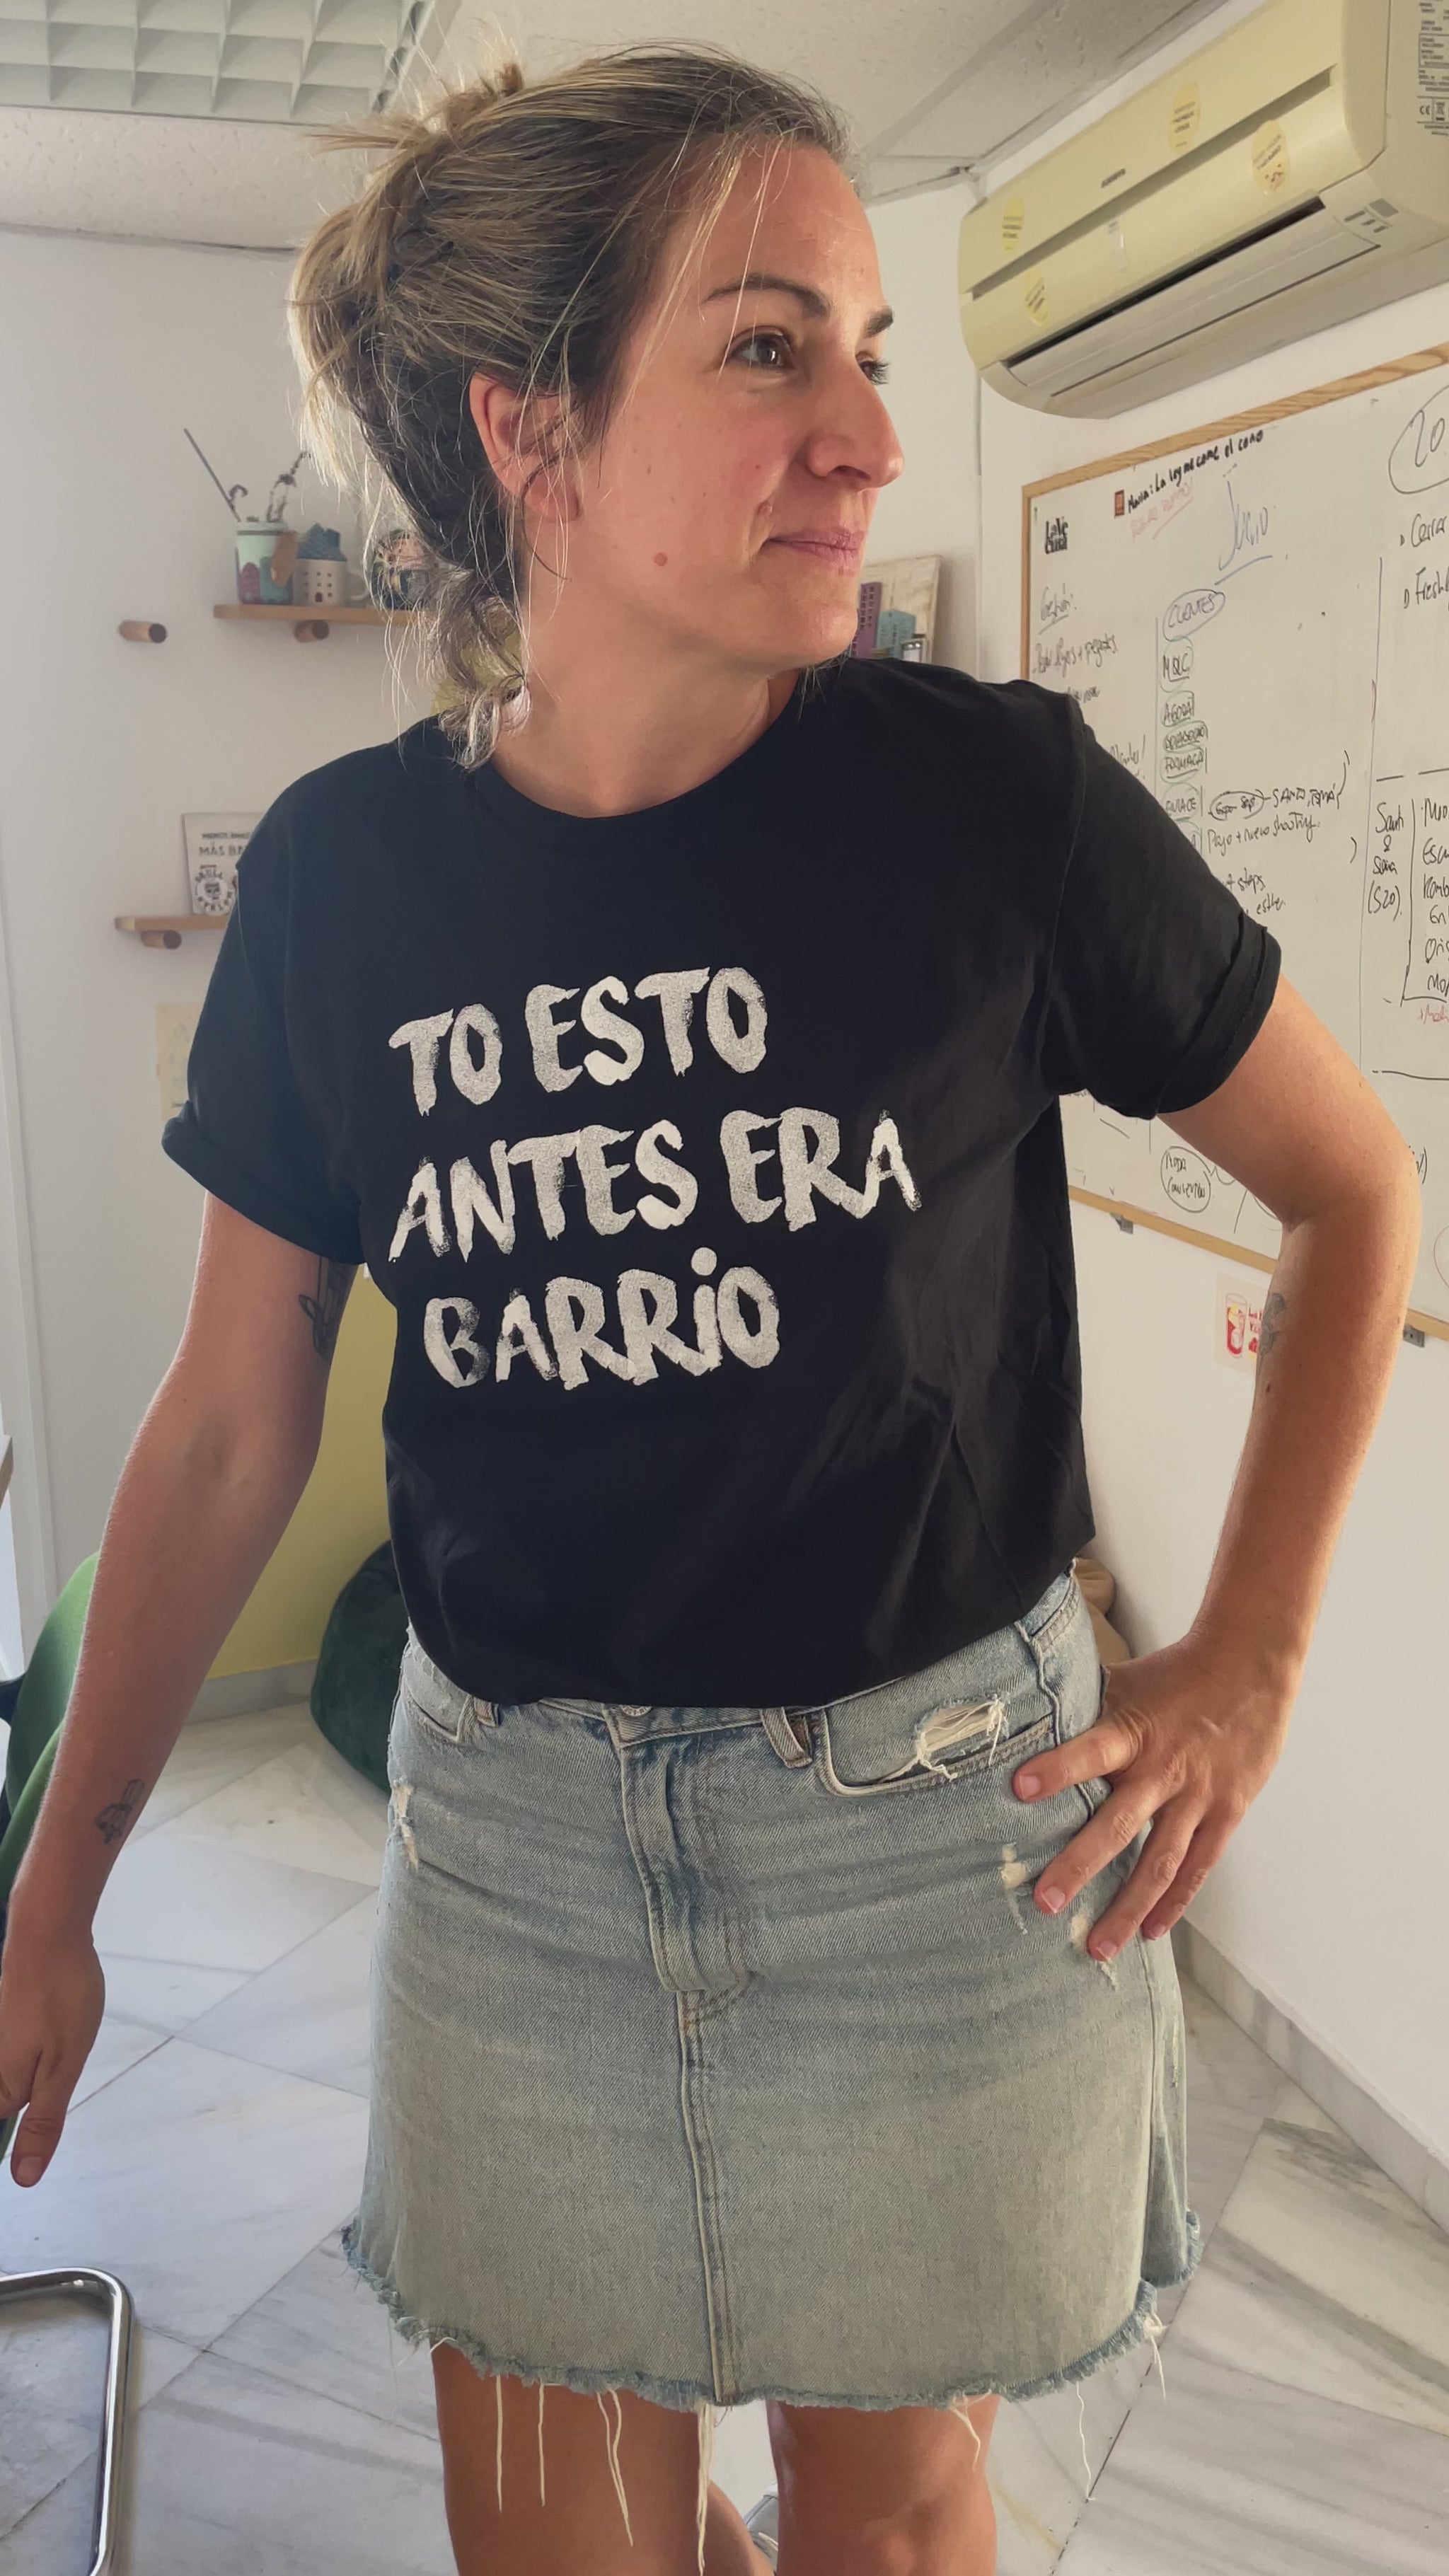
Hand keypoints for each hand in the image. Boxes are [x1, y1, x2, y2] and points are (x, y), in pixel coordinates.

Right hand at [0, 1914, 106, 2185]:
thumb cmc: (61, 1999)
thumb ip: (44, 2122)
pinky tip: (46, 2043)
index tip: (33, 2141)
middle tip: (51, 2066)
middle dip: (21, 2118)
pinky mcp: (3, 2025)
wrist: (47, 1933)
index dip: (10, 2149)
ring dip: (26, 2095)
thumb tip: (23, 2180)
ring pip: (6, 2086)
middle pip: (3, 2110)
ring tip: (52, 2054)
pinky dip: (23, 2069)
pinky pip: (7, 2063)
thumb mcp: (63, 2067)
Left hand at [1009, 1635, 1295, 1962]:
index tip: (1018, 1789)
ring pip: (1160, 1862)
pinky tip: (1149, 1932)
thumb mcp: (1124, 1682)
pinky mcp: (1226, 1811)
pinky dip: (1174, 1901)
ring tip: (1096, 1947)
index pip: (1090, 1751)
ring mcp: (1197, 1796)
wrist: (1251, 1665)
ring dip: (1126, 1907)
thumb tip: (1024, 1712)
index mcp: (1132, 1731)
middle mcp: (1162, 1769)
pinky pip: (1198, 1866)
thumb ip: (1082, 1707)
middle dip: (1079, 1866)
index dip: (1057, 1769)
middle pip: (1119, 1826)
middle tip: (1044, 1902)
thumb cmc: (1174, 1674)